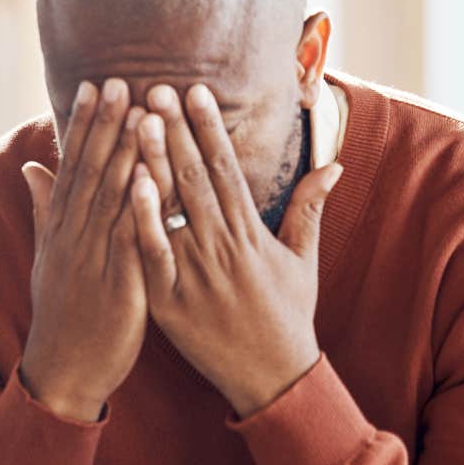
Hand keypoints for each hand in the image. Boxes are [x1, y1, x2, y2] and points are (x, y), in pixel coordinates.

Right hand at [20, 78, 150, 420]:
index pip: (72, 166)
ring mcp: (94, 259)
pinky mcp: (118, 284)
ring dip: (125, 153)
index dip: (83, 125)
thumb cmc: (63, 313)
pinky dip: (138, 206)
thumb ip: (44, 209)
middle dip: (106, 126)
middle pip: (91, 171)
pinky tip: (149, 177)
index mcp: (61, 228)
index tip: (93, 84)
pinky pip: (131, 239)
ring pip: (111, 198)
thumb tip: (30, 167)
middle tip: (119, 80)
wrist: (63, 370)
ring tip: (140, 113)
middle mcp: (74, 237)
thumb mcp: (48, 257)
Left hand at [129, 83, 342, 415]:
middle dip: (175, 130)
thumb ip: (309, 208)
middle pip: (195, 178)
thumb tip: (334, 163)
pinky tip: (129, 186)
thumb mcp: (303, 259)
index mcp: (250, 232)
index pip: (226, 168)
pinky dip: (143, 220)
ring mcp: (196, 273)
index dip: (209, 127)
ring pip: (173, 208)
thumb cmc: (287, 315)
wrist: (273, 377)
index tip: (195, 90)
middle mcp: (223, 246)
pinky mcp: (171, 302)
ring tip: (136, 121)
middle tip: (154, 87)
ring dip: (154, 162)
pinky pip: (153, 255)